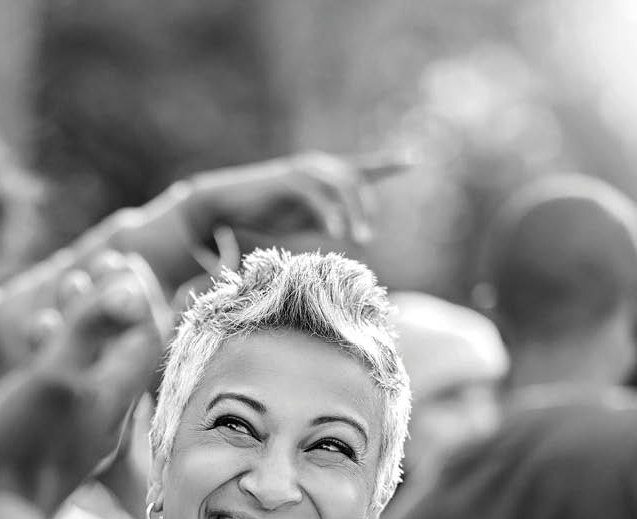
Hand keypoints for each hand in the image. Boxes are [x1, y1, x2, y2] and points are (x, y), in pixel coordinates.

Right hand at [0, 252, 172, 514]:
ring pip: (92, 362)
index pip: (147, 333)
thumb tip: (132, 286)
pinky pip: (68, 384)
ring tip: (64, 287)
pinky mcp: (57, 438)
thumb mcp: (57, 377)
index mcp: (117, 392)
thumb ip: (91, 330)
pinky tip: (32, 338)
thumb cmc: (24, 444)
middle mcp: (109, 409)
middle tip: (90, 267)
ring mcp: (84, 425)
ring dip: (78, 322)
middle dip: (107, 302)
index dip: (136, 293)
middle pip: (122, 345)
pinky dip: (56, 352)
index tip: (119, 259)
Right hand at [181, 149, 414, 246]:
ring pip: (341, 186)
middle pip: (355, 181)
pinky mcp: (286, 180)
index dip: (388, 163)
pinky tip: (337, 233)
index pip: (361, 167)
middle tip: (366, 240)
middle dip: (366, 210)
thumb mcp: (302, 219)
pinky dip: (330, 214)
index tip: (413, 160)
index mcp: (322, 175)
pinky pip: (317, 196)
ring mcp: (301, 171)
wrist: (223, 204)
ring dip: (354, 214)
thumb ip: (326, 219)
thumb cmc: (263, 213)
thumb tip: (347, 230)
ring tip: (358, 240)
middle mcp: (316, 166)